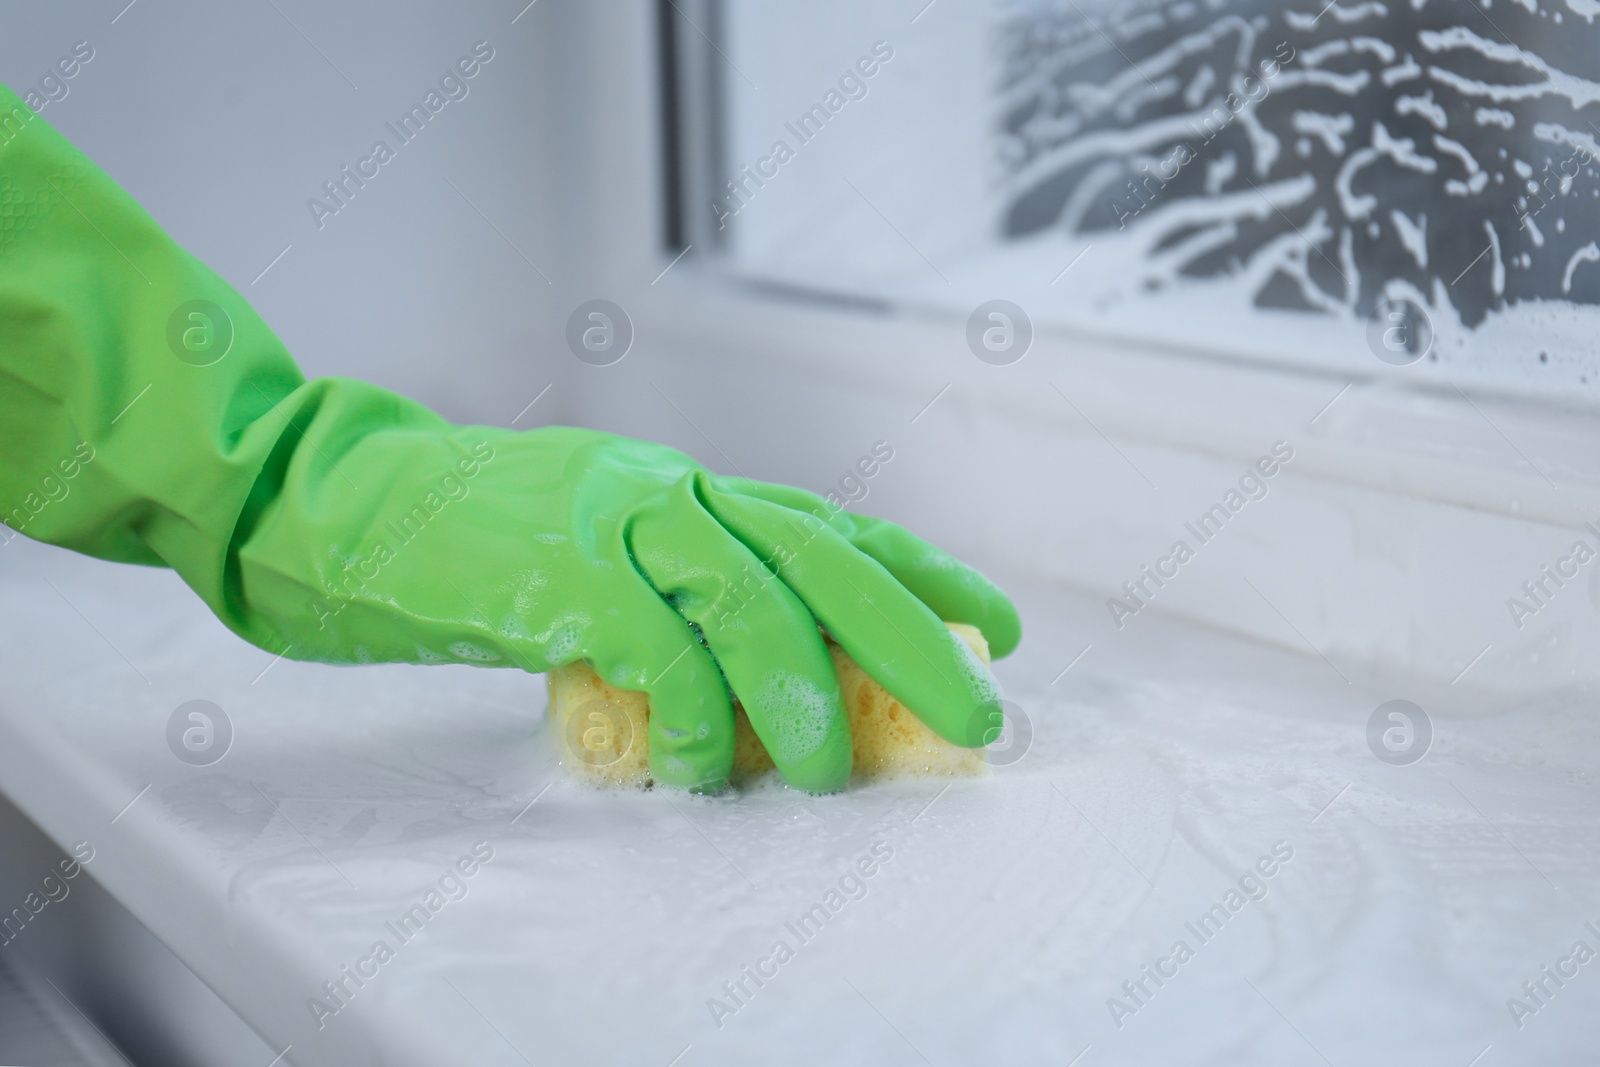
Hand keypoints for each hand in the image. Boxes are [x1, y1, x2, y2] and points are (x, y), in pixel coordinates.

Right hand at [260, 425, 1018, 792]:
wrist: (322, 499)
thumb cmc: (452, 544)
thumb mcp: (581, 555)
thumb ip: (661, 597)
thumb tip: (739, 684)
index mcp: (679, 490)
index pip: (829, 525)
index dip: (921, 574)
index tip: (991, 625)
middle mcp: (664, 492)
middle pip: (824, 557)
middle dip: (912, 638)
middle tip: (974, 708)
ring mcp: (612, 522)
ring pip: (755, 596)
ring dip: (804, 694)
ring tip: (825, 774)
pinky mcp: (555, 571)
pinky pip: (660, 648)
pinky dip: (696, 717)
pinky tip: (700, 770)